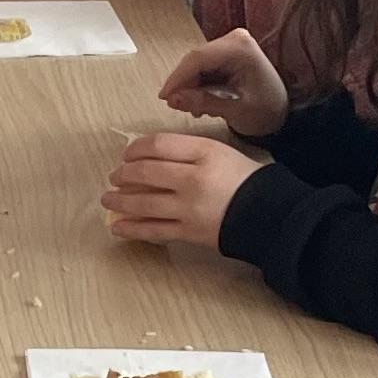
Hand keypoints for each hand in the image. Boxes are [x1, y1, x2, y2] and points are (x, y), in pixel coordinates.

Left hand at [104, 131, 259, 249]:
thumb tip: (149, 156)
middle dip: (123, 175)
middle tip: (114, 177)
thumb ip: (188, 151)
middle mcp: (194, 179)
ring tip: (108, 199)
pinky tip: (117, 226)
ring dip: (120, 201)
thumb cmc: (244, 179)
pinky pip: (153, 230)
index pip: (159, 145)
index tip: (127, 155)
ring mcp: (189, 208)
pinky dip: (132, 228)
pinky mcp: (189, 232)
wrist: (269, 213)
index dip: (135, 149)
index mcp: (204, 152)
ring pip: (144, 203)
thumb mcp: (220, 152)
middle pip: (146, 173)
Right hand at [160, 28, 286, 138]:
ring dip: (190, 86)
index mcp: (241, 48)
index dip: (178, 78)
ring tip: (194, 108)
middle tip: (175, 106)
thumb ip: (204, 102)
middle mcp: (235, 40)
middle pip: (195, 60)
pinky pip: (202, 68)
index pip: (198, 58)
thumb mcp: (236, 110)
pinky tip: (201, 102)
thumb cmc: (267, 111)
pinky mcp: (226, 54)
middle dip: (183, 84)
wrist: (282, 112)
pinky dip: (197, 85)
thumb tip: (173, 99)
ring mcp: (230, 45)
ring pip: (196, 65)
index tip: (165, 97)